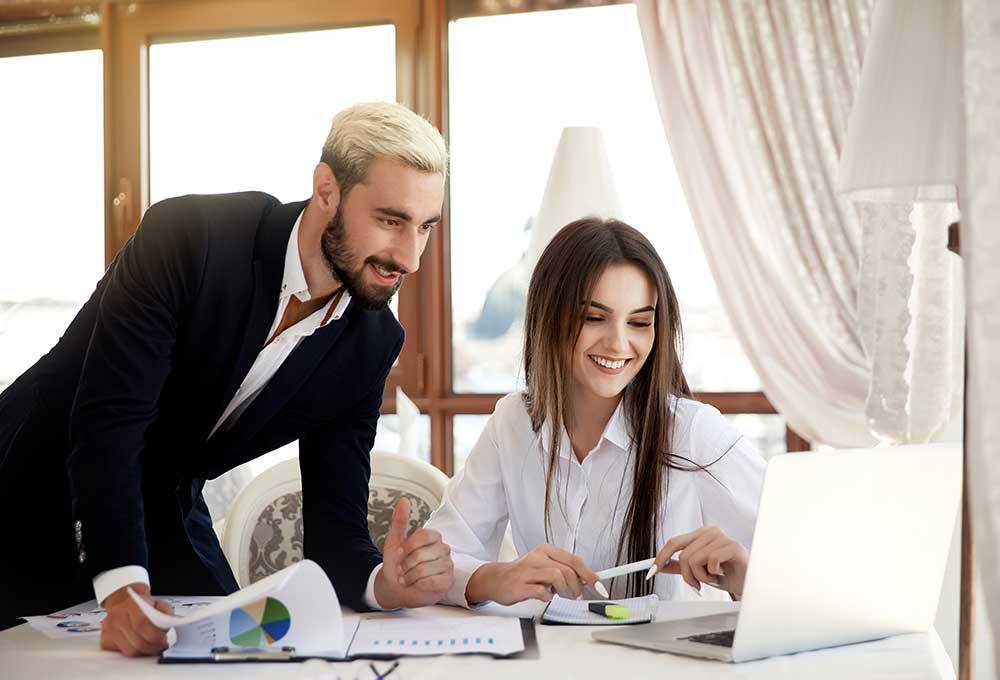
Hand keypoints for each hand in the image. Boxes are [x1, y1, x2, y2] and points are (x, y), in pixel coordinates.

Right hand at [99, 582, 173, 656]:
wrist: (124, 600)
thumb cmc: (142, 603)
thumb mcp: (158, 602)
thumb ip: (166, 611)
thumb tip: (170, 623)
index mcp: (131, 605)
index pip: (142, 624)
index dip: (155, 635)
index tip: (164, 638)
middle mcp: (117, 617)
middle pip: (137, 641)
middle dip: (153, 647)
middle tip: (162, 645)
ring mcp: (109, 630)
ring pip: (130, 651)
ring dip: (145, 652)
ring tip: (154, 647)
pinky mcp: (106, 640)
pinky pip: (123, 653)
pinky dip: (135, 652)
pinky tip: (141, 647)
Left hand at [374, 497, 453, 608]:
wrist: (397, 587)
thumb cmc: (397, 564)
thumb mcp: (394, 541)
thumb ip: (400, 520)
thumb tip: (404, 500)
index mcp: (433, 537)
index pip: (423, 536)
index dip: (407, 548)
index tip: (401, 554)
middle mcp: (443, 549)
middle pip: (421, 554)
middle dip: (406, 565)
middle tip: (402, 569)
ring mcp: (448, 565)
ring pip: (425, 569)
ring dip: (410, 576)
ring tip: (407, 578)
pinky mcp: (448, 580)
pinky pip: (433, 581)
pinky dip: (419, 584)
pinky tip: (417, 584)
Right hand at [465, 544, 600, 605]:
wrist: (495, 579)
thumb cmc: (523, 574)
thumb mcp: (543, 566)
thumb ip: (563, 569)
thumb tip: (587, 579)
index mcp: (545, 550)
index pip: (574, 560)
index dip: (590, 574)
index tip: (600, 586)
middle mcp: (537, 557)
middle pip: (568, 569)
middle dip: (578, 585)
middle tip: (577, 594)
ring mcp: (528, 571)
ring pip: (557, 577)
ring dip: (563, 590)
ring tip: (557, 594)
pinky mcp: (520, 585)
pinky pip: (542, 592)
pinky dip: (548, 597)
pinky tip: (543, 596)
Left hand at [648, 526, 748, 596]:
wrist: (748, 582)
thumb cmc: (727, 573)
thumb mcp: (699, 571)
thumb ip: (680, 566)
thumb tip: (661, 565)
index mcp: (700, 535)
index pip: (674, 542)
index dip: (661, 557)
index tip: (652, 570)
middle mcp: (710, 532)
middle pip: (683, 555)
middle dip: (688, 575)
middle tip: (697, 583)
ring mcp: (722, 537)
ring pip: (694, 559)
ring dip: (702, 576)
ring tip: (714, 576)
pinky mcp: (733, 546)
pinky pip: (711, 560)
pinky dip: (714, 573)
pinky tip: (723, 573)